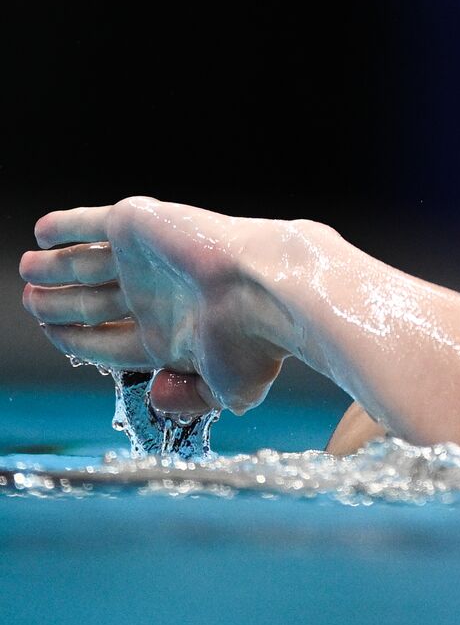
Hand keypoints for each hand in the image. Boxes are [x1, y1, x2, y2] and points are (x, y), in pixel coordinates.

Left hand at [19, 197, 287, 412]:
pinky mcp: (138, 225)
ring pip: (84, 264)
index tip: (54, 334)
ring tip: (27, 271)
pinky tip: (41, 234)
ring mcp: (144, 259)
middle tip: (30, 300)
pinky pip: (89, 224)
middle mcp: (153, 295)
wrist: (267, 287)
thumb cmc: (255, 341)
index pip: (107, 341)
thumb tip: (159, 397)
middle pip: (90, 302)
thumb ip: (190, 400)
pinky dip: (64, 227)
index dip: (76, 340)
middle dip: (58, 303)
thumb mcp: (226, 392)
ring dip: (54, 268)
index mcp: (169, 335)